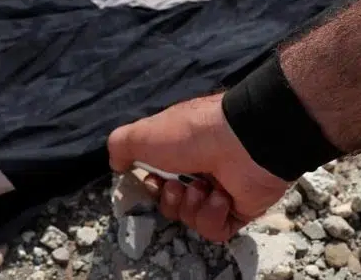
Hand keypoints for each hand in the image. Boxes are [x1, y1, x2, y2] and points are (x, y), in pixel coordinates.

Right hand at [107, 93, 289, 242]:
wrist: (242, 140)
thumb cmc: (191, 133)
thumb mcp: (143, 132)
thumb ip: (121, 146)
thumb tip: (117, 165)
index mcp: (181, 151)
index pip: (158, 179)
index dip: (150, 186)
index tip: (152, 180)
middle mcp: (200, 170)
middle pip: (172, 202)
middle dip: (169, 198)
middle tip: (178, 185)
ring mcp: (221, 190)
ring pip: (191, 218)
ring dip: (190, 205)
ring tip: (202, 188)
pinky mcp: (240, 209)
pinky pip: (216, 229)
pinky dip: (212, 216)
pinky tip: (220, 198)